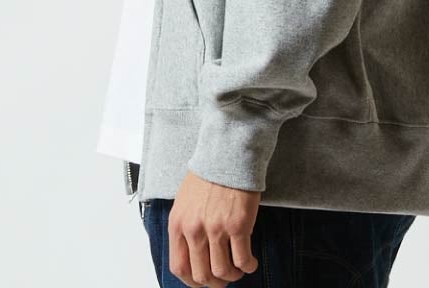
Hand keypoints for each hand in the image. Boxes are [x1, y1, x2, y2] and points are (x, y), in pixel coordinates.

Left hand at [167, 170, 261, 286]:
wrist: (228, 154)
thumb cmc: (209, 174)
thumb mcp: (185, 202)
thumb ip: (186, 227)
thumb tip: (193, 253)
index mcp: (178, 224)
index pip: (179, 267)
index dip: (193, 281)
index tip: (203, 281)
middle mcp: (194, 229)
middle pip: (201, 274)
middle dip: (214, 283)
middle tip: (224, 278)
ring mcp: (216, 228)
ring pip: (222, 271)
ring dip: (232, 275)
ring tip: (239, 269)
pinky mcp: (238, 225)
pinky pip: (242, 259)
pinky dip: (248, 266)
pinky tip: (250, 262)